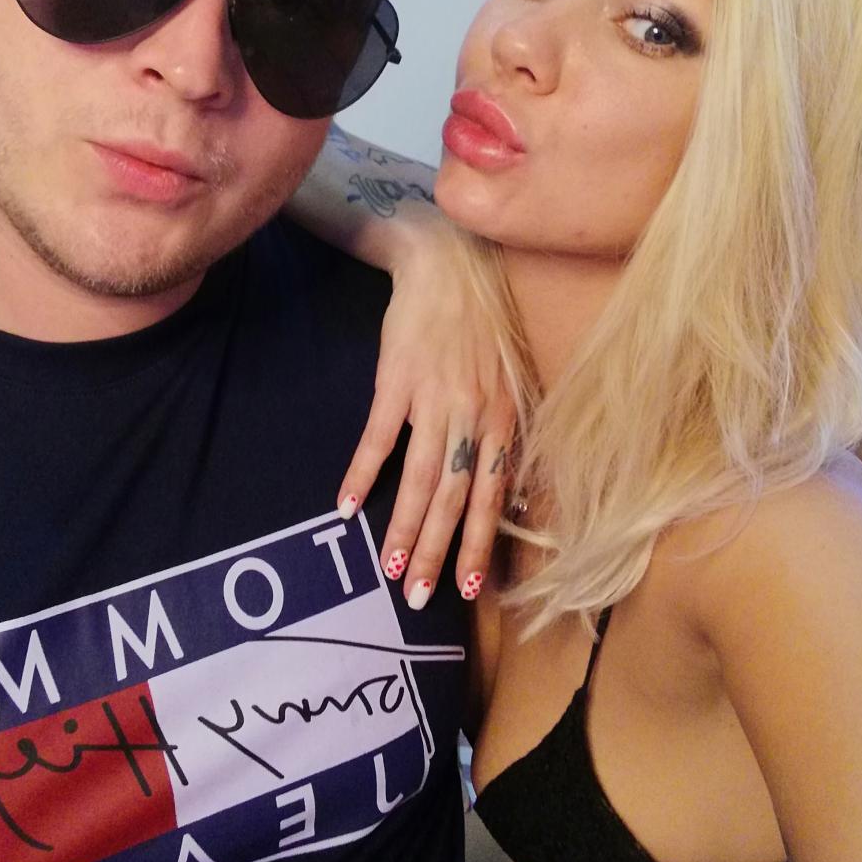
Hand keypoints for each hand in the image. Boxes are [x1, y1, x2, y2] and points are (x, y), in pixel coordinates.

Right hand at [336, 223, 515, 606]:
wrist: (449, 263)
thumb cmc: (483, 322)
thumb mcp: (512, 380)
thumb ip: (510, 435)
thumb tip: (515, 495)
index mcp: (506, 419)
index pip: (494, 497)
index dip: (481, 545)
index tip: (471, 590)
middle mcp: (475, 416)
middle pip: (456, 499)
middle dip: (439, 554)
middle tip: (419, 598)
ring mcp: (434, 399)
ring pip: (420, 479)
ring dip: (404, 529)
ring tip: (389, 569)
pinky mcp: (396, 380)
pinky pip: (378, 438)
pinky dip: (361, 474)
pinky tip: (346, 507)